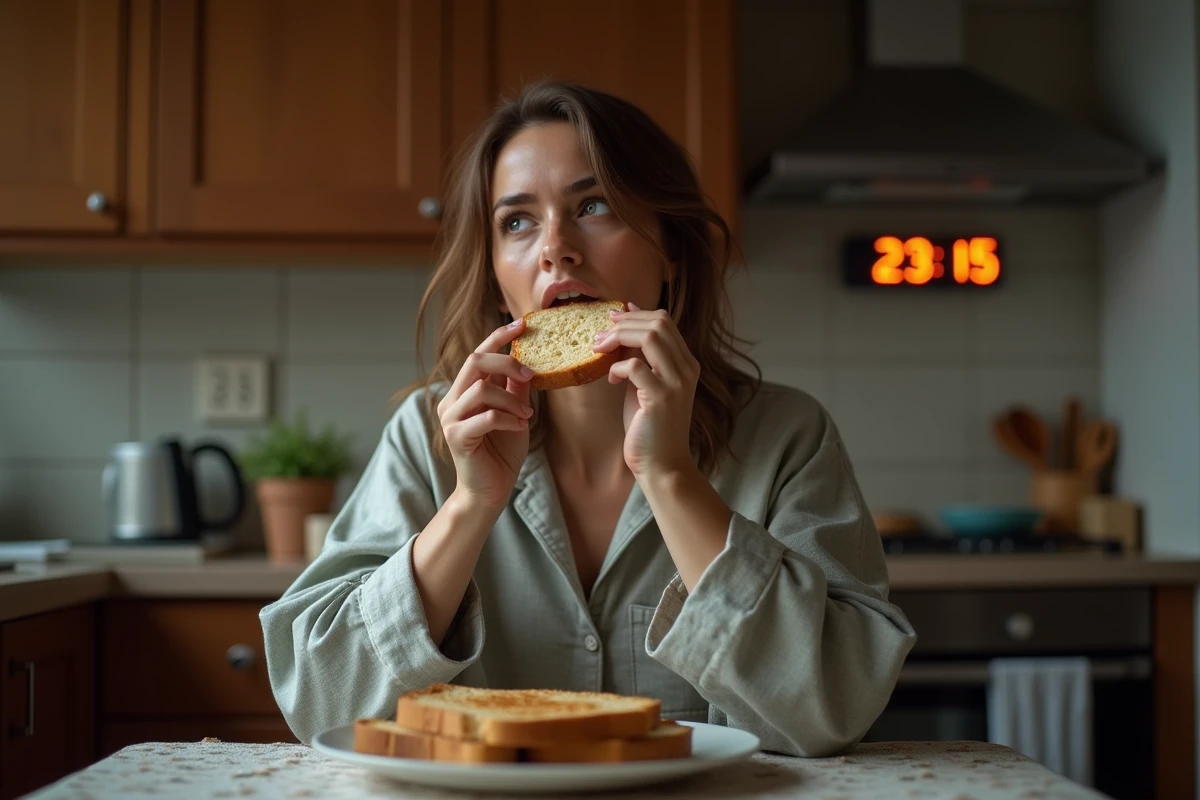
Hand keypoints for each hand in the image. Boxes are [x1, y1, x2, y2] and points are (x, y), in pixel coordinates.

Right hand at [437, 319, 534, 510]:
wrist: (489, 491)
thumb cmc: (501, 453)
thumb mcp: (514, 414)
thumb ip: (514, 389)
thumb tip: (528, 360)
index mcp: (463, 392)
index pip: (477, 354)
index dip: (498, 337)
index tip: (522, 324)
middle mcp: (451, 400)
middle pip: (475, 362)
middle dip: (506, 362)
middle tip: (530, 375)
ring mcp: (450, 418)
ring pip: (482, 389)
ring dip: (511, 400)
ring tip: (525, 416)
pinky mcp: (456, 437)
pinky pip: (486, 417)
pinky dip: (508, 419)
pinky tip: (519, 428)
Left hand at [592, 302, 699, 477]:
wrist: (662, 464)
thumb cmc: (649, 426)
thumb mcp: (645, 385)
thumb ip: (640, 358)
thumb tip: (623, 326)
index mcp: (686, 363)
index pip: (665, 321)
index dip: (636, 314)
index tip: (613, 318)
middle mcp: (686, 369)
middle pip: (658, 323)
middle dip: (624, 323)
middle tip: (600, 335)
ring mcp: (676, 382)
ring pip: (650, 337)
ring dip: (619, 337)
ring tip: (600, 349)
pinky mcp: (661, 398)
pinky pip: (635, 366)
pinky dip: (617, 368)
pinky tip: (611, 381)